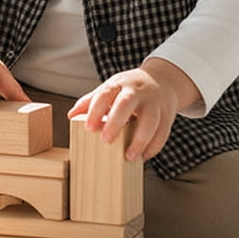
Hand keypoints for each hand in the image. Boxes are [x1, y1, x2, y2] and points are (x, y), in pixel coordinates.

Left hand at [68, 58, 198, 161]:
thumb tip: (71, 115)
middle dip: (116, 122)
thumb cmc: (130, 89)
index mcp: (119, 84)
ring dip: (140, 140)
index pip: (105, 93)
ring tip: (129, 156)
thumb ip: (92, 101)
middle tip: (106, 140)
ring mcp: (154, 103)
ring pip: (150, 120)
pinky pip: (162, 133)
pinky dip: (153, 147)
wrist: (162, 81)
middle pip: (126, 103)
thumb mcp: (111, 88)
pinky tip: (143, 157)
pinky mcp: (167, 115)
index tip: (89, 128)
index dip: (96, 110)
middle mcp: (137, 91)